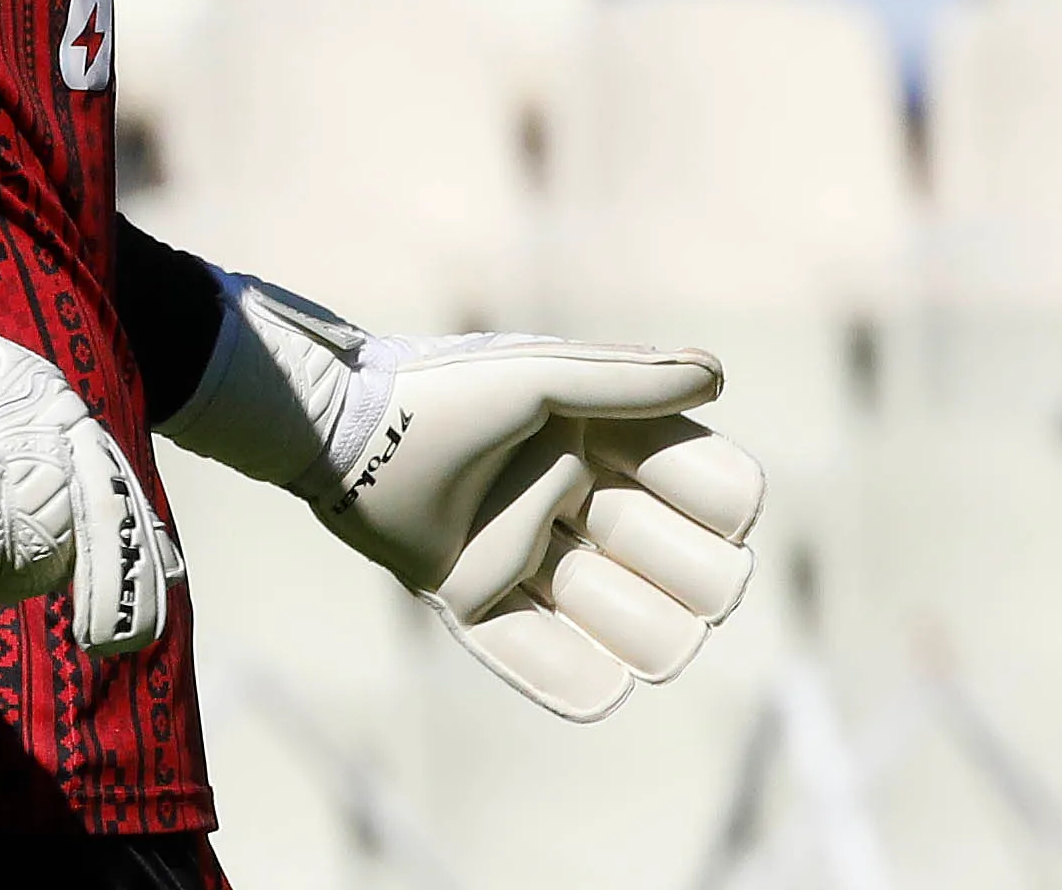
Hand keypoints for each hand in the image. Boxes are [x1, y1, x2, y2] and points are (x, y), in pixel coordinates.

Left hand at [162, 277, 764, 721]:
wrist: (343, 430)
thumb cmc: (445, 389)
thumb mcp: (541, 377)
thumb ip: (628, 381)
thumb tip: (717, 378)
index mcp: (608, 445)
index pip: (707, 490)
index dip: (718, 503)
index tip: (709, 505)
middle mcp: (583, 509)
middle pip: (687, 574)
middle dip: (676, 565)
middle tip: (631, 540)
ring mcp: (533, 564)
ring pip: (630, 628)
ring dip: (626, 618)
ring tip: (584, 582)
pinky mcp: (479, 606)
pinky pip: (548, 665)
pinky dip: (573, 677)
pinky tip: (604, 683)